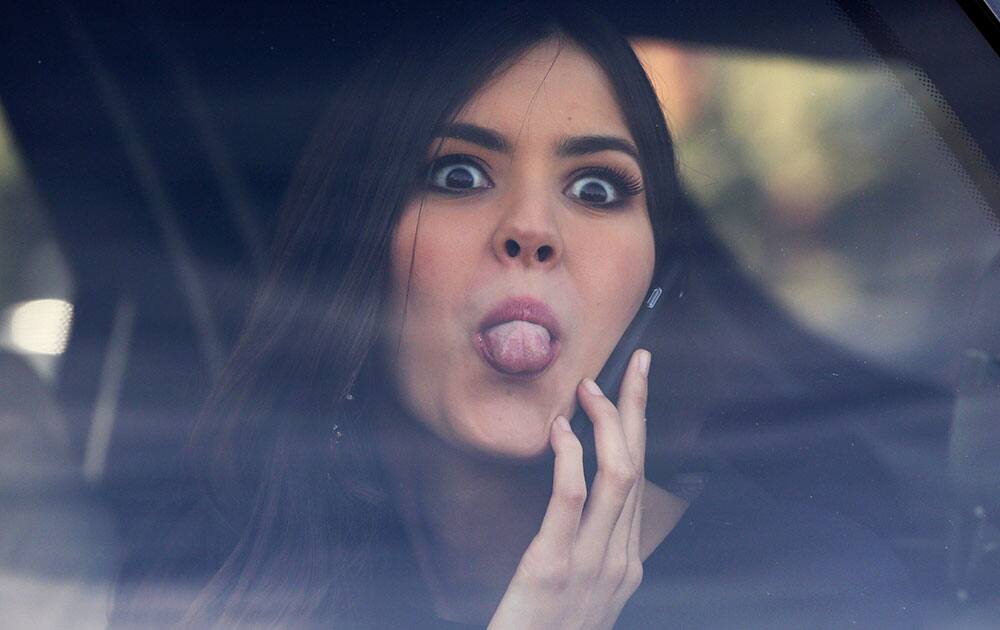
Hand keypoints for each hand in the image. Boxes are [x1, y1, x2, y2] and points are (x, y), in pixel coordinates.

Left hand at [488, 348, 650, 629]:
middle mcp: (618, 559)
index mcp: (625, 562)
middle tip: (635, 363)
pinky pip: (570, 500)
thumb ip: (590, 548)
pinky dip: (570, 457)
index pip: (640, 479)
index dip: (640, 428)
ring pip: (618, 476)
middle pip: (637, 467)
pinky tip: (559, 430)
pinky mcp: (551, 567)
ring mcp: (590, 564)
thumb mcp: (583, 592)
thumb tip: (582, 500)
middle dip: (638, 409)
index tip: (635, 388)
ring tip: (590, 389)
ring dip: (607, 423)